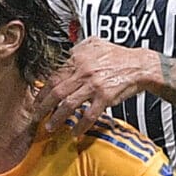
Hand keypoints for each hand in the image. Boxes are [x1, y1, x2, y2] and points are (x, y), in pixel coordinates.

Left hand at [32, 40, 152, 134]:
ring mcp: (93, 85)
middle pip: (56, 92)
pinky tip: (75, 131)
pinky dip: (80, 125)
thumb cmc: (117, 56)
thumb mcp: (94, 44)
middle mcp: (83, 71)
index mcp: (78, 58)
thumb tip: (62, 55)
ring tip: (51, 126)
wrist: (139, 65)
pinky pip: (89, 115)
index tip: (36, 99)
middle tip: (36, 116)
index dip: (42, 90)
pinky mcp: (105, 97)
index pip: (53, 76)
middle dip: (43, 106)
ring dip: (57, 118)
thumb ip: (77, 49)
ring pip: (68, 105)